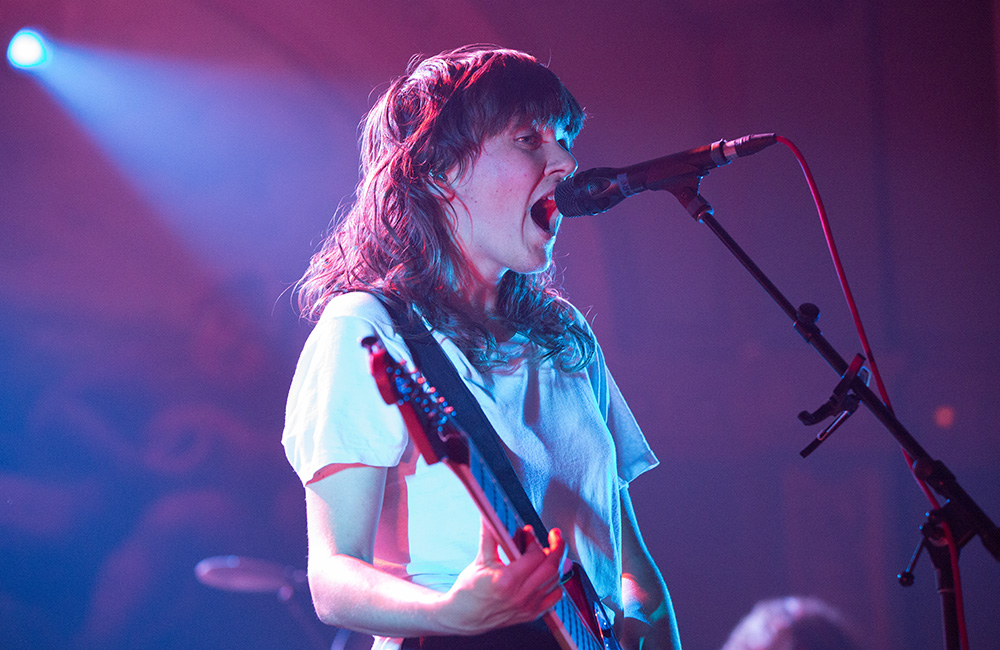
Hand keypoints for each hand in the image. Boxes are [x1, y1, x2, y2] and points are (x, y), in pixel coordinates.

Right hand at [436, 520, 567, 634]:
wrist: (463, 617)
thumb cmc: (469, 590)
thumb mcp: (479, 561)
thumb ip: (489, 536)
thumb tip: (490, 515)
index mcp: (507, 581)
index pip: (534, 557)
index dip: (534, 541)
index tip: (528, 532)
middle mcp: (521, 596)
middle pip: (552, 568)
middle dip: (557, 548)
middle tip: (555, 535)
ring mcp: (528, 607)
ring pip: (555, 582)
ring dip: (556, 564)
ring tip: (549, 552)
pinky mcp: (531, 614)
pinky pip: (554, 598)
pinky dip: (555, 583)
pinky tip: (547, 574)